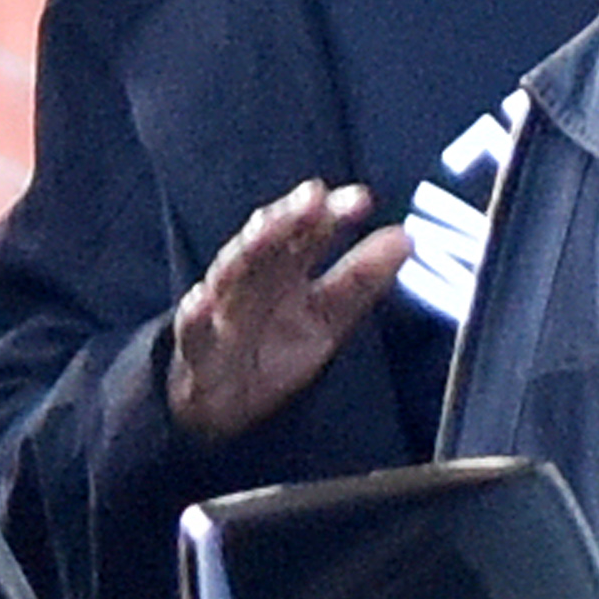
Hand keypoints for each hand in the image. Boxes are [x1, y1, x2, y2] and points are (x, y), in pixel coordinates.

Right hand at [167, 180, 411, 441]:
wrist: (226, 402)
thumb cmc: (276, 345)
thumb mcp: (329, 316)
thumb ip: (362, 279)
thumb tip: (406, 238)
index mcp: (287, 268)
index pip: (309, 232)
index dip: (332, 214)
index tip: (360, 200)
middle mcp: (254, 278)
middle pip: (269, 240)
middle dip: (289, 217)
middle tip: (314, 197)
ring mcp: (222, 309)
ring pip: (230, 272)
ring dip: (247, 248)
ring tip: (266, 229)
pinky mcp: (197, 346)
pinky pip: (192, 329)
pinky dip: (194, 315)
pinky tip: (200, 302)